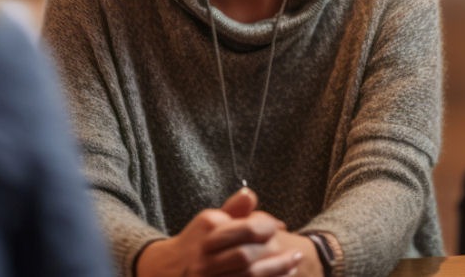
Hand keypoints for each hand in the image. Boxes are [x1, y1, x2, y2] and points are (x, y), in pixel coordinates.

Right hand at [136, 189, 302, 276]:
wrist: (167, 270)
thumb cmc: (196, 242)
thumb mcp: (210, 221)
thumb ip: (233, 209)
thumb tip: (251, 194)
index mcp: (209, 232)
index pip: (247, 229)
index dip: (268, 228)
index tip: (280, 228)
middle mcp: (205, 257)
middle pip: (246, 257)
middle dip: (276, 256)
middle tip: (296, 254)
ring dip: (276, 273)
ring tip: (294, 266)